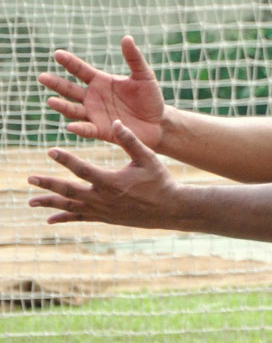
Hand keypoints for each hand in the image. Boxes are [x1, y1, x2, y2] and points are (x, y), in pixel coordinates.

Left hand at [28, 120, 181, 227]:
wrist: (169, 208)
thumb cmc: (160, 180)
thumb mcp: (148, 158)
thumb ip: (131, 141)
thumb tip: (115, 122)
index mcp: (112, 182)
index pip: (83, 169)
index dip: (66, 160)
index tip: (51, 151)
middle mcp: (103, 199)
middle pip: (69, 191)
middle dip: (48, 184)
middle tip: (30, 178)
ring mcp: (102, 211)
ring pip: (70, 207)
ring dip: (49, 203)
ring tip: (31, 201)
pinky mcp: (104, 218)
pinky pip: (80, 218)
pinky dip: (64, 218)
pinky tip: (49, 220)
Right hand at [39, 35, 165, 149]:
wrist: (159, 122)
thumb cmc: (151, 97)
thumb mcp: (144, 76)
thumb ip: (134, 58)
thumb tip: (127, 38)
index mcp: (101, 82)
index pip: (81, 70)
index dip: (69, 62)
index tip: (57, 54)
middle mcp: (93, 97)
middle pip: (70, 90)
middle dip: (56, 84)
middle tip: (42, 77)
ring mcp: (95, 114)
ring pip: (74, 110)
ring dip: (63, 106)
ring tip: (51, 100)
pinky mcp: (101, 130)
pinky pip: (87, 129)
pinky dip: (79, 128)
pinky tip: (70, 126)